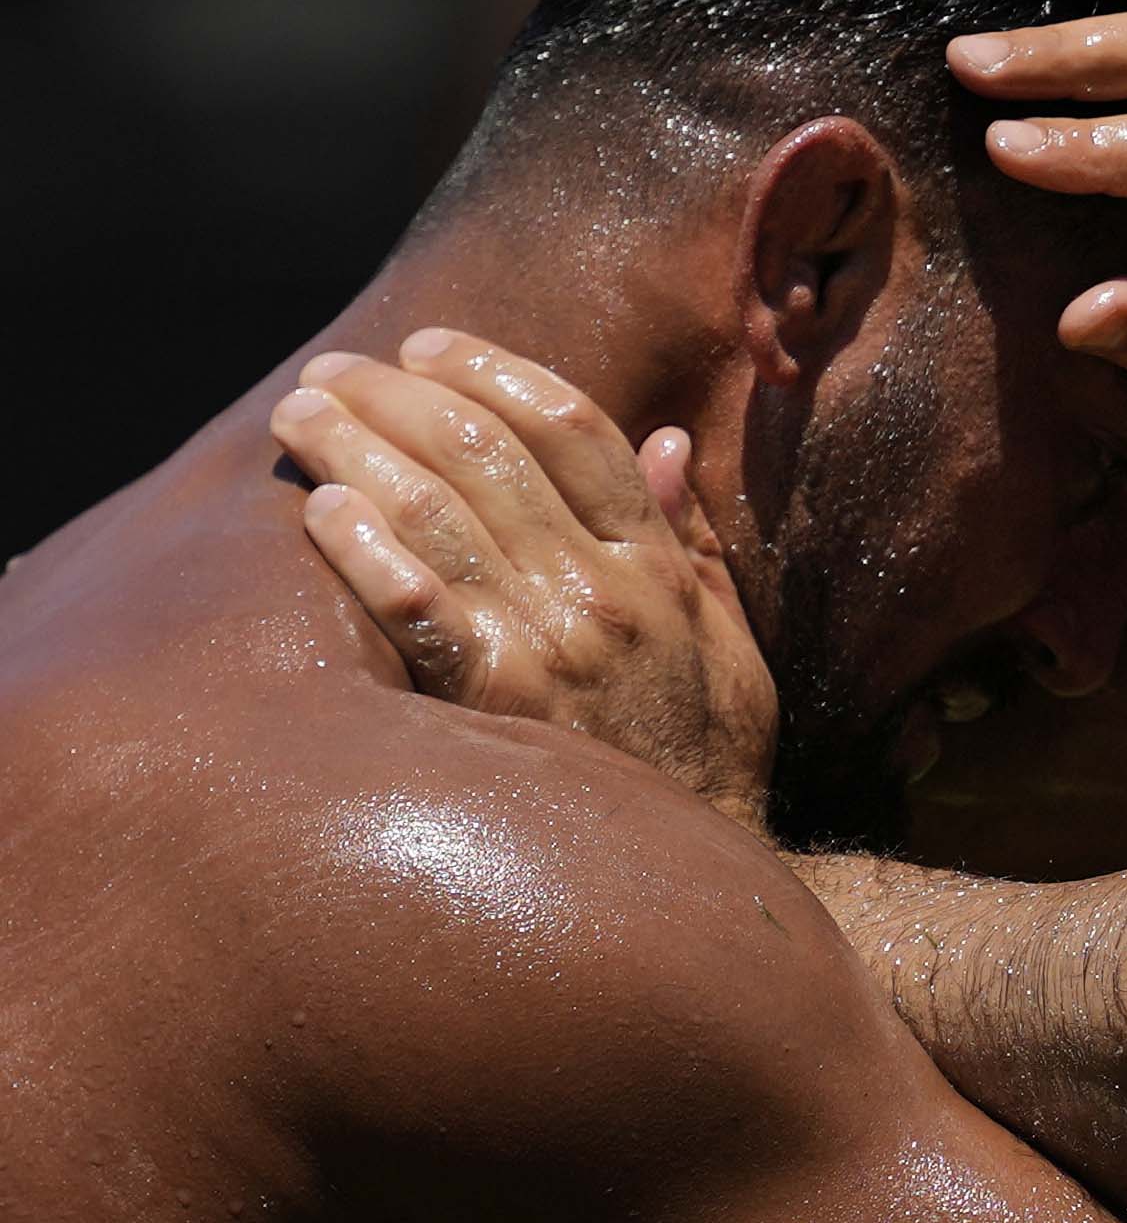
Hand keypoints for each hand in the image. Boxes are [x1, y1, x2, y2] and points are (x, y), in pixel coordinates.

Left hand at [268, 330, 776, 820]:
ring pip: (438, 508)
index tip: (430, 345)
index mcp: (656, 562)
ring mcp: (548, 640)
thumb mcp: (730, 641)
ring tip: (301, 415)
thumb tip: (670, 442)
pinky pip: (417, 605)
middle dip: (398, 394)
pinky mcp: (495, 702)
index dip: (494, 369)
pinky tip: (321, 509)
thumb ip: (692, 541)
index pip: (574, 426)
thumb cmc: (705, 759)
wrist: (695, 876)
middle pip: (487, 450)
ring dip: (357, 447)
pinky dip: (365, 548)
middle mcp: (602, 587)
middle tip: (335, 371)